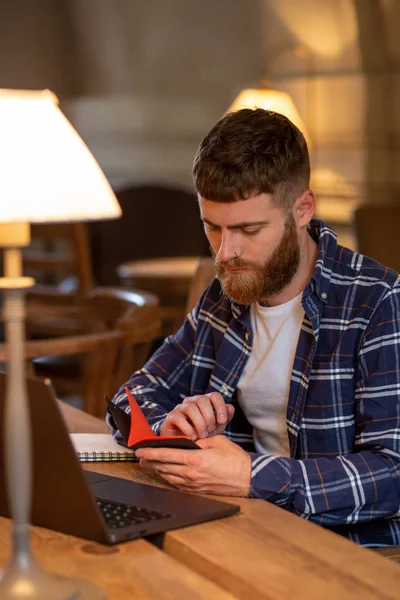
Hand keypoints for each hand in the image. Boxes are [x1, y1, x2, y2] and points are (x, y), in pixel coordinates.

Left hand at [135, 435, 250, 496]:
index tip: (140, 450)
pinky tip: (166, 474)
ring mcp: (193, 484)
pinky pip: (178, 485)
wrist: (248, 478)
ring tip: (150, 465)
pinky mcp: (197, 491)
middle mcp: (191, 473)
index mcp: (195, 458)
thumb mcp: (216, 441)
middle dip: (150, 462)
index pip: (166, 455)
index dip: (151, 453)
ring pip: (169, 477)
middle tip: (140, 458)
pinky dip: (169, 478)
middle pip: (163, 467)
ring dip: (157, 471)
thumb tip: (186, 441)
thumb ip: (199, 441)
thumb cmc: (234, 458)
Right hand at [160, 392, 234, 440]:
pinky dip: (187, 428)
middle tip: (211, 430)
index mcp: (205, 401)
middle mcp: (192, 401)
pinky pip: (178, 418)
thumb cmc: (203, 435)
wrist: (185, 446)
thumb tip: (230, 407)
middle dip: (209, 417)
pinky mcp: (171, 417)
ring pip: (191, 408)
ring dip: (199, 423)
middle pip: (202, 400)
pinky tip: (193, 437)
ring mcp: (180, 408)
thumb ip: (225, 418)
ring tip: (203, 435)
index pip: (214, 395)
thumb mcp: (217, 428)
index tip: (222, 421)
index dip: (220, 407)